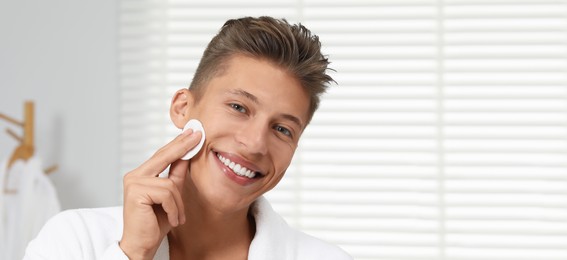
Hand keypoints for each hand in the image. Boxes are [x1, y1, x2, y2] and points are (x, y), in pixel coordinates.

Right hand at [119, 129, 201, 259]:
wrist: (142, 245)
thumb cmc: (154, 222)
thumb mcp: (171, 195)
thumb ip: (176, 175)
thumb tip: (187, 155)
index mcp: (141, 174)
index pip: (162, 155)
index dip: (179, 143)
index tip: (193, 133)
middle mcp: (134, 176)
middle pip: (164, 157)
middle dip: (183, 147)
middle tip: (198, 135)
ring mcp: (133, 183)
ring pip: (170, 184)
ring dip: (178, 204)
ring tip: (176, 216)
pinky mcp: (136, 193)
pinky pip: (167, 194)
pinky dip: (173, 209)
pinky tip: (171, 219)